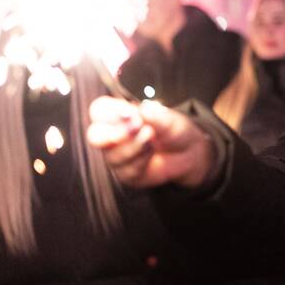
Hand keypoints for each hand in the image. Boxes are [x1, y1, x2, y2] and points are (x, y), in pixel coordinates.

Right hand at [87, 96, 212, 187]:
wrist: (189, 153)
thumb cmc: (173, 130)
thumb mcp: (169, 119)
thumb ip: (155, 115)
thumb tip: (143, 110)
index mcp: (118, 115)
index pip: (99, 110)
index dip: (110, 112)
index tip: (131, 113)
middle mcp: (112, 135)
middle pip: (94, 136)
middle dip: (112, 134)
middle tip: (136, 128)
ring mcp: (117, 156)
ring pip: (113, 155)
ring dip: (135, 147)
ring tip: (152, 139)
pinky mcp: (126, 174)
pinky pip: (126, 170)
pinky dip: (141, 161)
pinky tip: (152, 154)